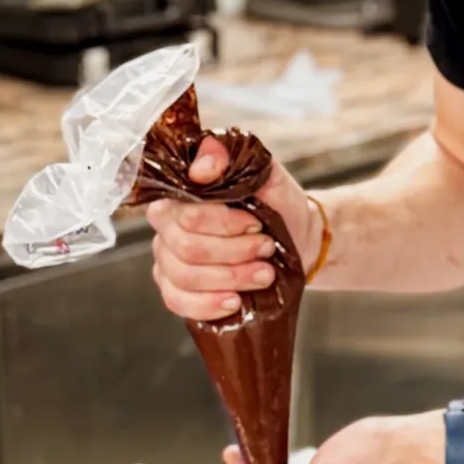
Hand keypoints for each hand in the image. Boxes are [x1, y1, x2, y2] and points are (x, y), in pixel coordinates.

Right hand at [147, 136, 321, 320]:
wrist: (296, 238)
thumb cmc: (277, 204)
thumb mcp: (266, 172)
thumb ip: (233, 158)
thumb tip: (202, 169)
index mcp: (181, 195)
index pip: (187, 216)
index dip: (224, 225)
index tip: (257, 225)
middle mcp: (167, 227)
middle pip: (186, 250)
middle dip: (234, 254)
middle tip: (266, 250)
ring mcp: (168, 260)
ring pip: (184, 278)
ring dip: (230, 279)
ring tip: (263, 274)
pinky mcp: (177, 290)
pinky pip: (177, 302)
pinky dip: (207, 305)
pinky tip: (234, 302)